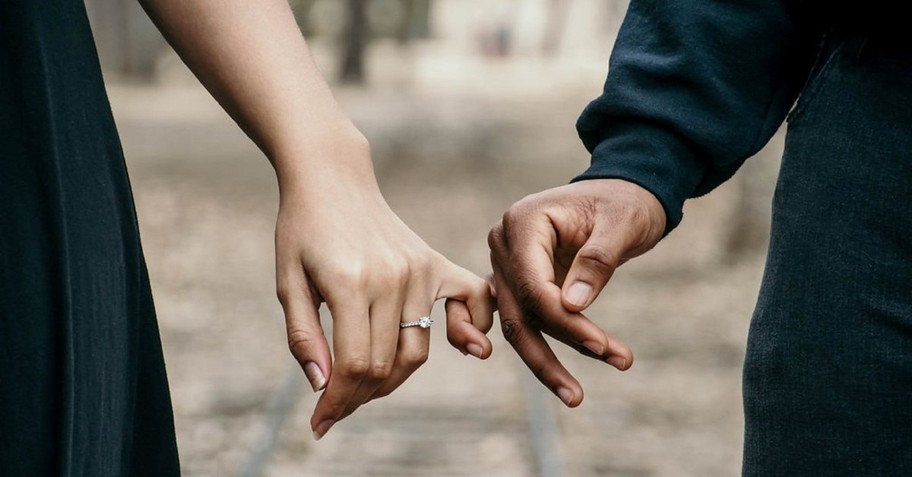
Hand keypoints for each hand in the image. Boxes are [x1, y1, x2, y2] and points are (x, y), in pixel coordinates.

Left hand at [274, 138, 493, 439]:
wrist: (332, 178)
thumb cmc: (302, 229)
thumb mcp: (287, 282)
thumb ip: (304, 336)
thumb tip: (323, 387)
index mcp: (349, 282)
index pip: (355, 365)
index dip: (338, 402)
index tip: (321, 423)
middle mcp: (392, 278)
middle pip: (386, 364)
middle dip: (359, 397)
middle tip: (336, 406)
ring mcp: (418, 269)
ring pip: (417, 349)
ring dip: (392, 378)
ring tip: (364, 384)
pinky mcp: (434, 262)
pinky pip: (471, 301)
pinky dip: (471, 329)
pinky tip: (464, 345)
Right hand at [487, 179, 665, 405]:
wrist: (623, 192)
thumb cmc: (625, 203)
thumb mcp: (621, 224)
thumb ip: (596, 261)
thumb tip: (572, 307)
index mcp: (522, 222)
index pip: (533, 285)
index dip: (564, 321)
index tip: (602, 346)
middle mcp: (504, 243)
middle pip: (518, 312)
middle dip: (549, 354)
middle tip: (578, 395)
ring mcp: (506, 264)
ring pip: (518, 324)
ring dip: (546, 360)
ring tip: (576, 395)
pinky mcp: (517, 281)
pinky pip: (518, 319)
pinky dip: (534, 347)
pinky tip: (543, 377)